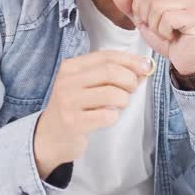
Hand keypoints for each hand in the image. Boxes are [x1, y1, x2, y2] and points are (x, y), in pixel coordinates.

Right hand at [33, 50, 152, 177]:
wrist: (49, 138)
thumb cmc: (74, 109)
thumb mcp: (85, 85)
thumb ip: (110, 74)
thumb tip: (143, 68)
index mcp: (71, 67)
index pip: (106, 56)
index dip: (130, 60)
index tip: (145, 67)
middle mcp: (67, 81)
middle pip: (110, 72)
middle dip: (130, 80)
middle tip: (133, 90)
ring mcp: (69, 102)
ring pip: (112, 94)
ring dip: (124, 100)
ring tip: (119, 106)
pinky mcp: (74, 122)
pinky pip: (107, 116)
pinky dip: (114, 117)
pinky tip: (108, 118)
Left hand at [112, 0, 194, 75]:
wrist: (185, 60)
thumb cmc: (168, 38)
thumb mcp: (144, 20)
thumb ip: (130, 5)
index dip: (140, 7)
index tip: (153, 20)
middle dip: (146, 17)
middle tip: (159, 28)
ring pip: (156, 6)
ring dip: (155, 26)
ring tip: (166, 33)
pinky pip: (166, 18)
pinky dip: (163, 32)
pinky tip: (173, 37)